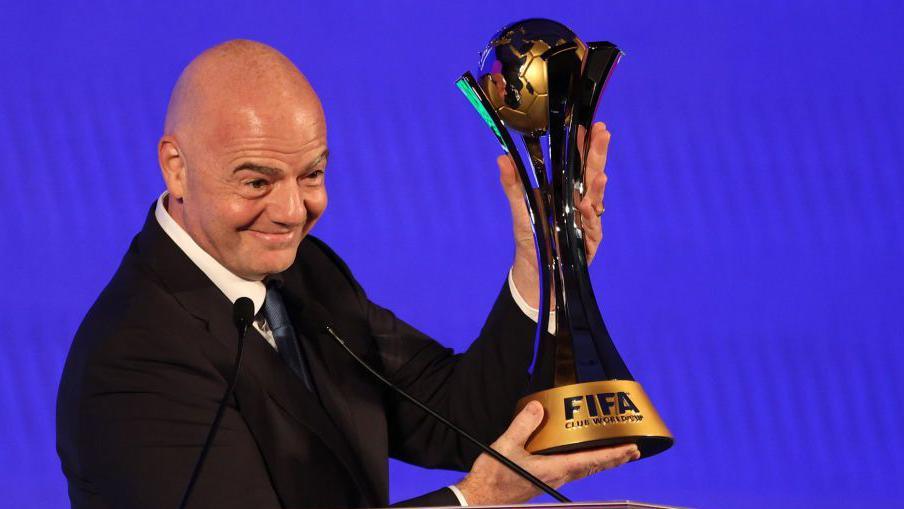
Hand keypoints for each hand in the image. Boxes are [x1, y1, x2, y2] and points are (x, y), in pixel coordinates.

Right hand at [455, 401, 638, 505]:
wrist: (482, 498)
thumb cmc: (493, 477)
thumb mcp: (506, 446)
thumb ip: (523, 424)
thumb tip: (539, 407)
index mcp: (553, 469)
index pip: (591, 460)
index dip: (613, 454)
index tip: (631, 448)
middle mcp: (558, 477)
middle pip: (594, 467)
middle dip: (615, 458)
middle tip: (633, 450)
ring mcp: (552, 480)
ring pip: (586, 470)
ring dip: (603, 461)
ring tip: (617, 454)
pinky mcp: (545, 480)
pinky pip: (574, 470)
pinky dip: (587, 463)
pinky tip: (585, 458)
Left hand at [500, 122, 610, 308]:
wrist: (534, 270)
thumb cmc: (531, 236)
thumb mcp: (520, 208)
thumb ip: (513, 184)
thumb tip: (502, 158)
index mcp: (566, 191)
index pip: (577, 164)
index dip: (583, 145)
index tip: (587, 125)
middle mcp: (580, 203)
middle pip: (592, 175)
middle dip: (598, 155)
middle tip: (604, 133)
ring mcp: (586, 222)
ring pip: (596, 201)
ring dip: (598, 187)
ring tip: (600, 174)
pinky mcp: (587, 243)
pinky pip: (592, 229)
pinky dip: (590, 218)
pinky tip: (588, 207)